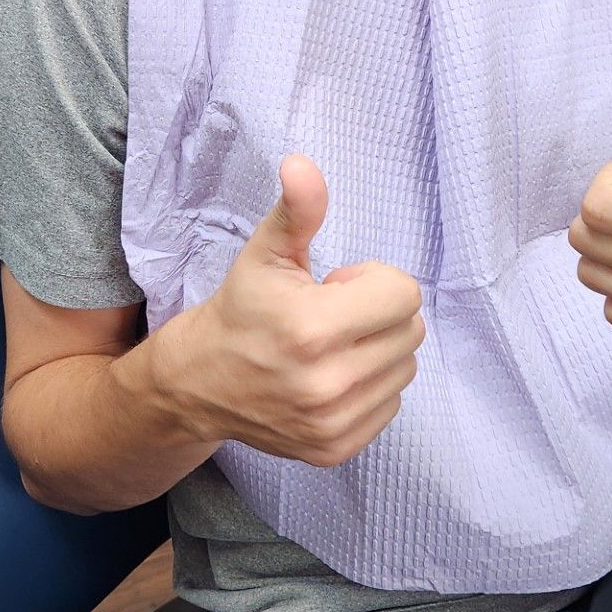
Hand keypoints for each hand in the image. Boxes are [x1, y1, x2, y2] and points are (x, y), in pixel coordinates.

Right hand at [170, 155, 424, 466]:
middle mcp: (327, 383)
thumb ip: (297, 209)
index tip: (335, 286)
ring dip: (378, 349)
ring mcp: (332, 422)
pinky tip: (330, 376)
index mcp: (313, 328)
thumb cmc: (243, 309)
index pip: (404, 294)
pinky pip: (391, 404)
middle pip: (411, 330)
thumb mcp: (266, 253)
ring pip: (405, 367)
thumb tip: (302, 163)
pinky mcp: (336, 448)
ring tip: (330, 346)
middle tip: (331, 315)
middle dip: (378, 313)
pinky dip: (370, 386)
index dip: (372, 281)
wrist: (201, 382)